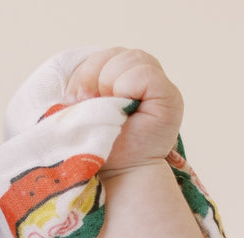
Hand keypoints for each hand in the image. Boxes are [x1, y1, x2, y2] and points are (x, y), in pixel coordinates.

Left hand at [64, 48, 182, 171]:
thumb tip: (74, 86)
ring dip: (109, 83)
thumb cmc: (97, 150)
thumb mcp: (81, 115)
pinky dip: (128, 87)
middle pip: (112, 53)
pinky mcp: (169, 95)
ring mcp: (156, 84)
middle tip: (88, 105)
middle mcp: (139, 76)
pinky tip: (127, 107)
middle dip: (92, 77)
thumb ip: (80, 91)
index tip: (74, 103)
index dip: (82, 75)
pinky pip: (144, 73)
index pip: (99, 56)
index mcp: (116, 79)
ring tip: (109, 112)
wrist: (117, 179)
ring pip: (128, 58)